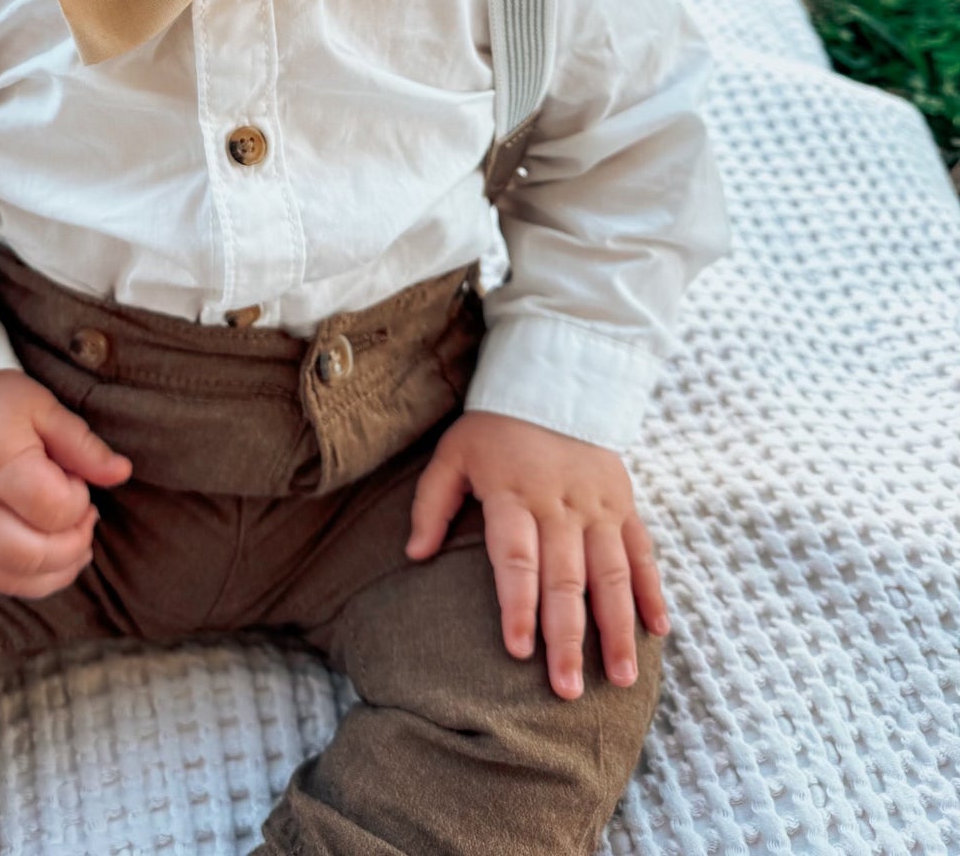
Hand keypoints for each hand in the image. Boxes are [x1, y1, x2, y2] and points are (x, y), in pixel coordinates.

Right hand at [0, 369, 131, 599]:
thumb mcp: (41, 407)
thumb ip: (83, 445)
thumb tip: (122, 473)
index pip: (53, 508)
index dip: (79, 500)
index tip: (76, 478)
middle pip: (34, 553)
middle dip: (75, 543)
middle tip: (85, 515)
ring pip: (14, 577)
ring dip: (57, 570)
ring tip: (74, 542)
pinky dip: (29, 580)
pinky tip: (50, 560)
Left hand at [405, 410, 668, 699]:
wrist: (554, 381)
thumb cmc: (494, 428)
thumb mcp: (453, 453)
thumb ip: (432, 503)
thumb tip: (413, 555)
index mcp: (515, 494)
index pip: (517, 558)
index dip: (519, 606)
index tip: (519, 652)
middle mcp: (561, 505)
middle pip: (566, 579)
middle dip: (568, 638)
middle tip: (567, 691)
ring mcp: (599, 506)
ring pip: (612, 574)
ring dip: (618, 628)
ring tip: (622, 678)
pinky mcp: (625, 503)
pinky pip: (643, 551)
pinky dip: (653, 591)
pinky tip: (659, 631)